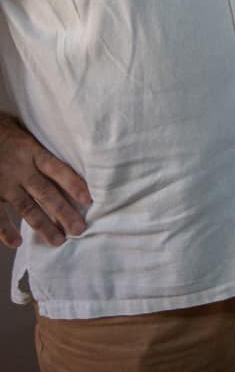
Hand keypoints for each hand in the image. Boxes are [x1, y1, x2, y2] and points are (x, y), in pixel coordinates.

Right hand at [0, 115, 90, 247]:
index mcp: (31, 151)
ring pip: (27, 208)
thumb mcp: (21, 129)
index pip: (58, 169)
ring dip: (43, 226)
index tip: (89, 200)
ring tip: (58, 241)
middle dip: (64, 213)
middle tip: (79, 230)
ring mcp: (3, 183)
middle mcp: (20, 169)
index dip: (74, 185)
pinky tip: (16, 243)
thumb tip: (65, 140)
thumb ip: (37, 142)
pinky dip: (5, 230)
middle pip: (47, 194)